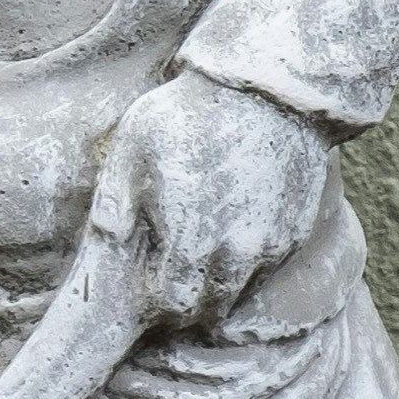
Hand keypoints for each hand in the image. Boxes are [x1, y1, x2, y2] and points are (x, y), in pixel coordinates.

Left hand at [90, 73, 335, 326]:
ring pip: (239, 293)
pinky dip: (246, 266)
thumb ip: (114, 202)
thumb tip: (105, 243)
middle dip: (186, 303)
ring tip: (199, 263)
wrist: (266, 88)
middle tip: (170, 280)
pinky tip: (230, 238)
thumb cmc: (191, 112)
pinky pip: (265, 269)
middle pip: (207, 309)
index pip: (172, 305)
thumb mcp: (134, 147)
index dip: (156, 303)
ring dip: (217, 288)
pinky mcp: (293, 231)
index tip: (147, 287)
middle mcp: (234, 254)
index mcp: (189, 241)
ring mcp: (268, 245)